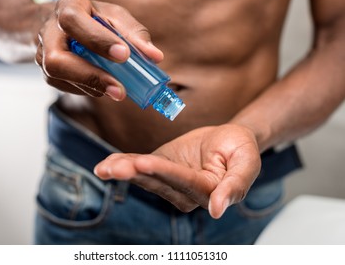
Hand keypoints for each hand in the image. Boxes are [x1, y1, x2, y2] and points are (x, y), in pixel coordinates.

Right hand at [35, 0, 162, 98]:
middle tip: (119, 91)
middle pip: (57, 59)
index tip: (124, 55)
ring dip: (91, 87)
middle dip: (90, 77)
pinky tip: (103, 87)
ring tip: (117, 91)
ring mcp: (43, 55)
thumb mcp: (114, 17)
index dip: (98, 41)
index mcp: (68, 8)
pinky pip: (66, 88)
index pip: (74, 22)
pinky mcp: (48, 74)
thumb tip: (155, 57)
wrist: (63, 26)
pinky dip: (88, 90)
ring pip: (59, 78)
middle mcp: (49, 32)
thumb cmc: (93, 19)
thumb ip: (134, 33)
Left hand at [94, 124, 260, 218]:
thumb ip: (235, 185)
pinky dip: (122, 165)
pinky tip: (104, 165)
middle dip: (137, 173)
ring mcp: (171, 183)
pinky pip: (140, 169)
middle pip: (160, 182)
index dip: (165, 172)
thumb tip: (217, 210)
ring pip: (146, 178)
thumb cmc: (240, 148)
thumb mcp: (246, 161)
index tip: (145, 163)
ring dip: (125, 171)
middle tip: (117, 167)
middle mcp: (186, 192)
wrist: (228, 140)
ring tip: (105, 167)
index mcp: (208, 191)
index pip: (184, 182)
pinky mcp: (160, 171)